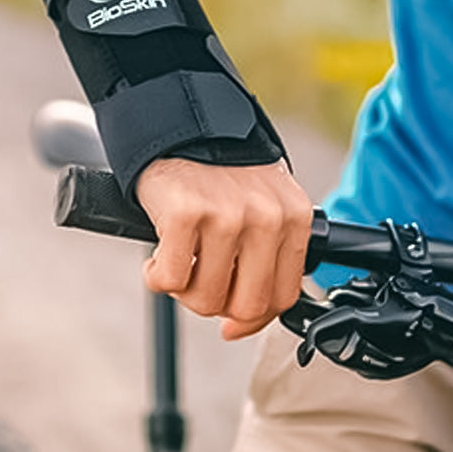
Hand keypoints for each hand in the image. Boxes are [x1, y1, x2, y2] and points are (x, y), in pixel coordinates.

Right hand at [136, 158, 312, 339]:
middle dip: (217, 306)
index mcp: (295, 218)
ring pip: (207, 298)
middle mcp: (267, 216)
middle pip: (246, 305)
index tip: (231, 323)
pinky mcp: (187, 213)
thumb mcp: (265, 208)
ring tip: (180, 261)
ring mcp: (228, 214)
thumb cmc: (222, 176)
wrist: (181, 128)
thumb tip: (242, 324)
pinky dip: (158, 276)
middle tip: (200, 283)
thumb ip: (268, 258)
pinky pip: (171, 280)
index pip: (284, 297)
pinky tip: (161, 254)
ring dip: (185, 291)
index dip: (252, 320)